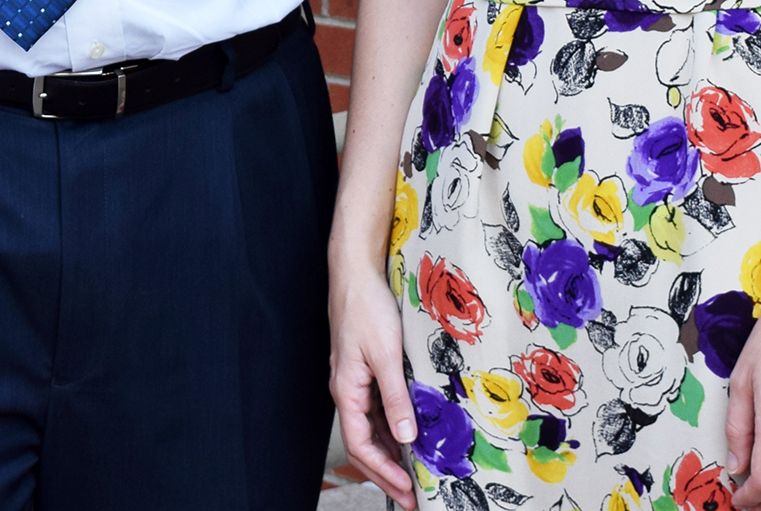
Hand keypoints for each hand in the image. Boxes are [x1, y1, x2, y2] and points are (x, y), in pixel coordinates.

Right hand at [329, 254, 417, 507]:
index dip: (383, 473)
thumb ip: (395, 397)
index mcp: (346, 389)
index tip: (407, 492)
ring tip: (414, 473)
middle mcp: (348, 389)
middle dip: (386, 473)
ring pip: (370, 428)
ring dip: (390, 454)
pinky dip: (391, 429)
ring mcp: (355, 379)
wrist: (355, 272)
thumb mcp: (386, 354)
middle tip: (412, 496)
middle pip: (363, 443)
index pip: (359, 445)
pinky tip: (409, 435)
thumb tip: (406, 437)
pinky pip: (376, 410)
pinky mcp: (365, 368)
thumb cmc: (365, 308)